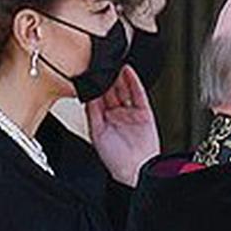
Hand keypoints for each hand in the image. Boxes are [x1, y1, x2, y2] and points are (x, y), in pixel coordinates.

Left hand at [87, 65, 159, 186]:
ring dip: (119, 76)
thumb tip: (87, 93)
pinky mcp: (144, 112)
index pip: (96, 97)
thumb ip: (92, 111)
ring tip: (113, 62)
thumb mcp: (95, 132)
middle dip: (106, 77)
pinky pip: (138, 94)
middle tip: (101, 62)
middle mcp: (116, 115)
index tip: (88, 70)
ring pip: (124, 89)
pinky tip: (128, 71)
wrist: (135, 168)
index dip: (93, 84)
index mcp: (102, 120)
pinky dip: (133, 81)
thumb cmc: (114, 158)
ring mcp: (131, 113)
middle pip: (110, 91)